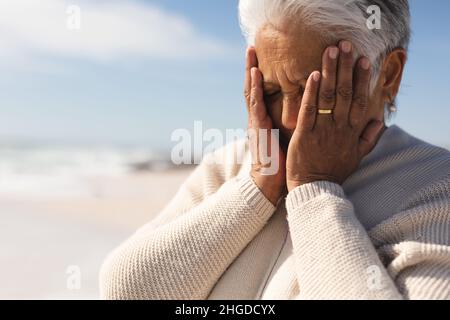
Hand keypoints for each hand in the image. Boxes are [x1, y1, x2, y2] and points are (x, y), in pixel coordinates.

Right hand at [244, 47, 285, 204]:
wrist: (271, 184)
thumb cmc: (284, 163)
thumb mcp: (289, 139)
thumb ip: (295, 123)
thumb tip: (309, 113)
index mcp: (267, 119)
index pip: (265, 92)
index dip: (265, 75)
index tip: (268, 58)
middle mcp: (259, 117)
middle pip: (256, 86)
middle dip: (254, 66)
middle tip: (253, 46)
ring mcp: (256, 121)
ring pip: (252, 90)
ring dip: (251, 70)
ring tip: (250, 51)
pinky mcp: (258, 128)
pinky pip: (255, 104)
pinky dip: (255, 87)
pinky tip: (256, 72)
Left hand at [286, 41, 384, 190]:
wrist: (314, 188)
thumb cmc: (334, 171)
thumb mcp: (357, 157)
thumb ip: (368, 138)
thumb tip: (381, 121)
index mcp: (352, 131)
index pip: (360, 100)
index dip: (362, 79)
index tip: (363, 60)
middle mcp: (339, 128)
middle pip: (345, 93)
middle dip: (345, 67)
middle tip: (344, 45)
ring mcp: (322, 130)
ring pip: (328, 98)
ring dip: (330, 73)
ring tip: (330, 51)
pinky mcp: (304, 135)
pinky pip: (309, 111)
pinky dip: (311, 93)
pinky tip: (313, 76)